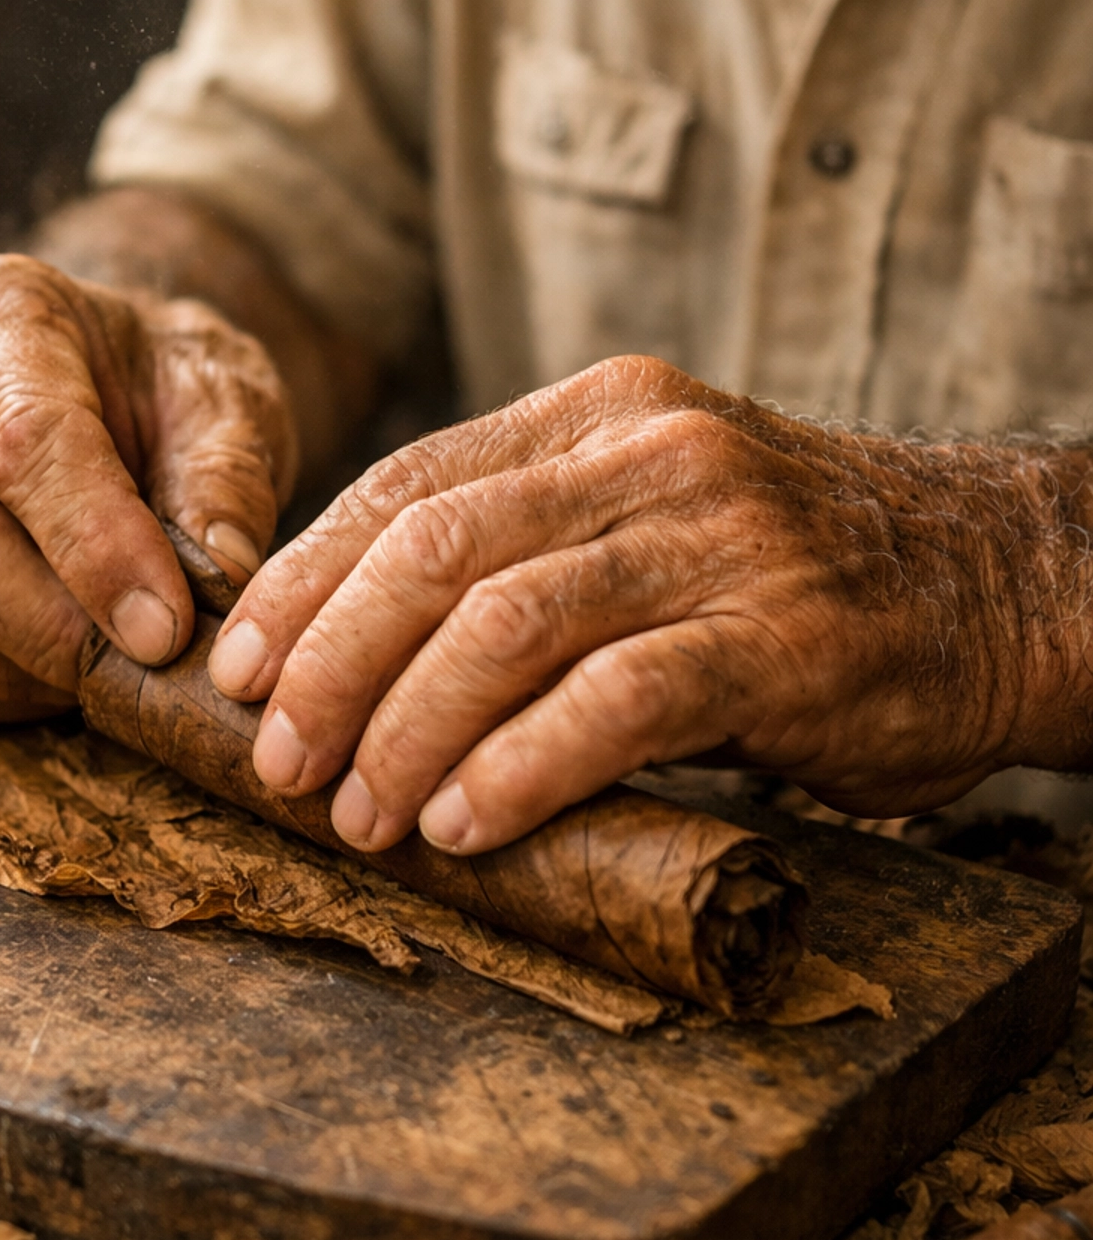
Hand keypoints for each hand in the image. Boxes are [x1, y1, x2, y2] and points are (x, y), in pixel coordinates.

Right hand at [0, 252, 297, 722]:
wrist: (104, 389)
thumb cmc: (160, 386)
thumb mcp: (225, 397)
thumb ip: (226, 478)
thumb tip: (217, 577)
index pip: (22, 440)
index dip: (95, 548)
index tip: (167, 627)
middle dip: (57, 629)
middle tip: (152, 668)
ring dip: (33, 673)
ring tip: (122, 667)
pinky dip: (3, 692)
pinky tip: (69, 667)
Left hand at [206, 355, 1060, 851]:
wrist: (1003, 583)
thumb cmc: (800, 577)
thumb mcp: (657, 520)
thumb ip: (533, 551)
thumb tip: (357, 655)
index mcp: (600, 416)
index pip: (409, 485)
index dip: (305, 580)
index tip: (237, 666)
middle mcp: (652, 455)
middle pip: (435, 549)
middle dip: (332, 663)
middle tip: (276, 756)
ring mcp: (720, 539)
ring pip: (508, 623)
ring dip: (408, 728)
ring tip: (360, 812)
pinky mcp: (779, 638)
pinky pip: (617, 702)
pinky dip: (522, 768)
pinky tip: (466, 823)